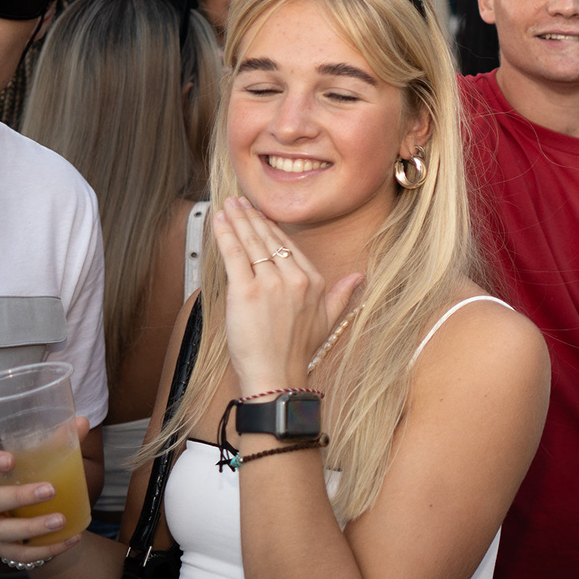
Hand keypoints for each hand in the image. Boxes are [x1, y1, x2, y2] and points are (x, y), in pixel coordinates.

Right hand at [0, 433, 89, 565]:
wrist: (27, 512)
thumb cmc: (29, 477)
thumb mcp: (40, 459)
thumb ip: (58, 441)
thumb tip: (83, 422)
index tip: (10, 458)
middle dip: (17, 496)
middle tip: (51, 490)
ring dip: (30, 528)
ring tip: (60, 520)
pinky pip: (17, 554)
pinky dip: (45, 549)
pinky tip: (70, 539)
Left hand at [210, 197, 364, 395]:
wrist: (277, 376)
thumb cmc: (296, 353)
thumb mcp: (327, 321)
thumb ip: (341, 294)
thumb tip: (358, 278)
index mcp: (312, 282)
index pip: (288, 246)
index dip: (271, 228)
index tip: (259, 215)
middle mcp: (293, 278)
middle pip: (268, 239)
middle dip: (251, 216)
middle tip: (238, 201)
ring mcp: (269, 283)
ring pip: (251, 242)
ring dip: (237, 220)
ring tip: (228, 206)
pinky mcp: (245, 291)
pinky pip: (233, 255)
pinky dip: (225, 234)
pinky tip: (220, 221)